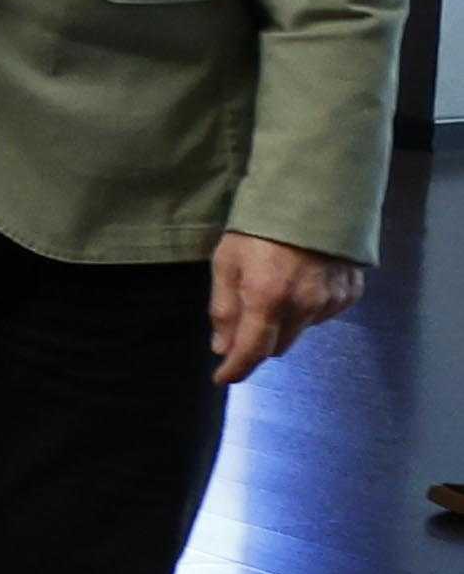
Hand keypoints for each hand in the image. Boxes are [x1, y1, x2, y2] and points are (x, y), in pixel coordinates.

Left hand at [209, 232, 362, 384]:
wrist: (315, 195)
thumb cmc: (260, 227)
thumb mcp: (227, 262)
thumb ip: (224, 308)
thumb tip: (222, 347)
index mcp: (268, 298)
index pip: (252, 351)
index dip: (236, 369)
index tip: (222, 378)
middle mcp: (304, 306)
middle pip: (278, 346)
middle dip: (258, 341)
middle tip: (245, 319)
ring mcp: (332, 300)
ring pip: (301, 331)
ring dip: (284, 324)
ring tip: (275, 288)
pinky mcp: (350, 292)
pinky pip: (324, 315)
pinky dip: (308, 308)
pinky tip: (301, 282)